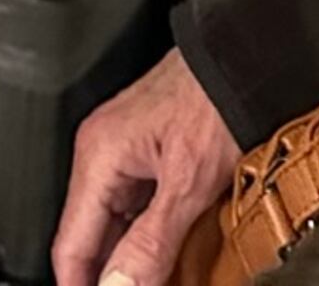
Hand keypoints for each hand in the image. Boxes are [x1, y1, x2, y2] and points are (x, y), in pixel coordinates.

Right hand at [55, 50, 242, 285]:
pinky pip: (136, 207)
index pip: (70, 246)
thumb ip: (150, 243)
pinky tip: (169, 258)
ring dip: (131, 260)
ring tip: (157, 279)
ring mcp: (125, 150)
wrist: (247, 55)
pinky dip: (148, 237)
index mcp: (98, 156)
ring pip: (115, 224)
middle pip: (91, 237)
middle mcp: (103, 152)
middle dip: (109, 276)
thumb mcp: (188, 182)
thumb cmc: (219, 95)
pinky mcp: (150, 151)